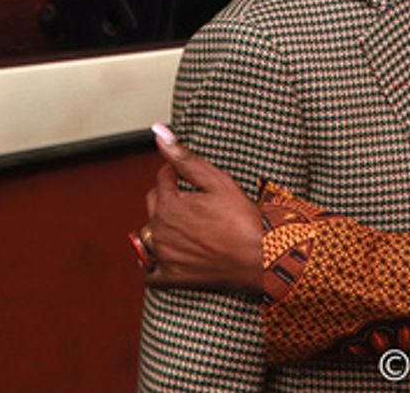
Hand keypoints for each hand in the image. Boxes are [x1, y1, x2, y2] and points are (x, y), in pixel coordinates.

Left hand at [141, 124, 264, 294]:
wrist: (260, 257)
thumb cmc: (242, 219)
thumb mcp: (217, 181)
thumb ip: (184, 158)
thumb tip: (159, 132)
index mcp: (168, 204)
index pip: (162, 178)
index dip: (176, 173)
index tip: (189, 177)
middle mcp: (160, 230)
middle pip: (153, 204)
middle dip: (167, 197)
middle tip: (191, 200)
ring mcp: (164, 256)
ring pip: (149, 235)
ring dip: (161, 227)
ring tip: (186, 225)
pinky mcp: (171, 278)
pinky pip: (150, 271)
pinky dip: (155, 262)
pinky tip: (170, 255)